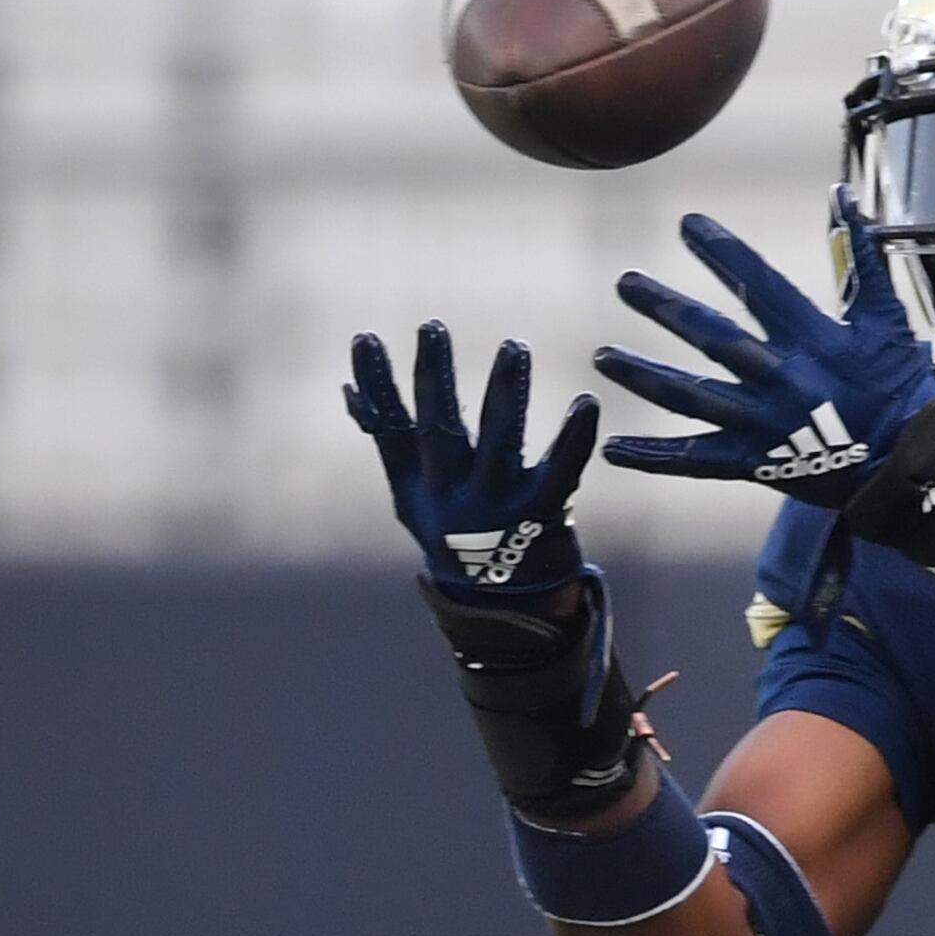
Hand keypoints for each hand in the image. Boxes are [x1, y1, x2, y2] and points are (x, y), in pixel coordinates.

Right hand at [342, 320, 599, 596]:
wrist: (505, 608)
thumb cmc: (458, 535)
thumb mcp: (414, 497)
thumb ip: (389, 441)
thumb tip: (349, 389)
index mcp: (418, 490)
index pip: (391, 430)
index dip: (376, 386)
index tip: (365, 338)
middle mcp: (452, 498)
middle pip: (439, 429)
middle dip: (435, 377)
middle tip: (432, 327)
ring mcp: (498, 507)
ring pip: (499, 442)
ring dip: (504, 392)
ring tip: (513, 347)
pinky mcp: (543, 514)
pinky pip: (561, 470)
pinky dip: (574, 436)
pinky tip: (584, 402)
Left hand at [593, 190, 934, 508]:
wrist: (909, 463)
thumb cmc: (898, 387)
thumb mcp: (885, 318)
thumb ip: (860, 256)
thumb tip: (842, 194)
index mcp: (811, 340)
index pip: (758, 287)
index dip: (723, 253)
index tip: (688, 225)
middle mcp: (780, 379)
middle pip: (713, 338)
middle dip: (666, 309)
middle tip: (625, 283)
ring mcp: (762, 424)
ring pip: (690, 397)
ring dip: (643, 375)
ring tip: (602, 356)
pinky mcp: (753, 463)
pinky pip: (694, 461)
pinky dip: (652, 456)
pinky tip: (612, 449)